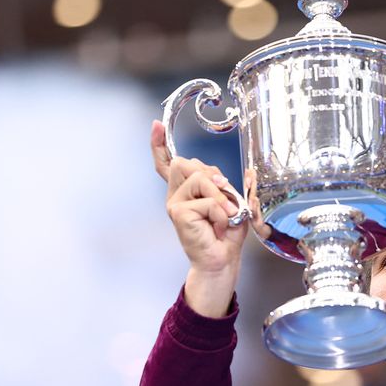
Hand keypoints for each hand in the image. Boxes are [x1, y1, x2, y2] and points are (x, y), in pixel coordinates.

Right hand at [151, 120, 247, 315]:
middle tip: (223, 199)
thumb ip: (223, 184)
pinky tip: (218, 226)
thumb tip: (229, 174)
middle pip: (188, 162)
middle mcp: (175, 194)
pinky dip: (221, 212)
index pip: (168, 163)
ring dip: (220, 197)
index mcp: (186, 190)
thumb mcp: (230, 202)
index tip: (155, 125)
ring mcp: (174, 203)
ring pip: (200, 177)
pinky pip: (207, 199)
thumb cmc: (226, 233)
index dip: (160, 144)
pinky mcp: (177, 212)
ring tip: (224, 216)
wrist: (221, 260)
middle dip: (212, 176)